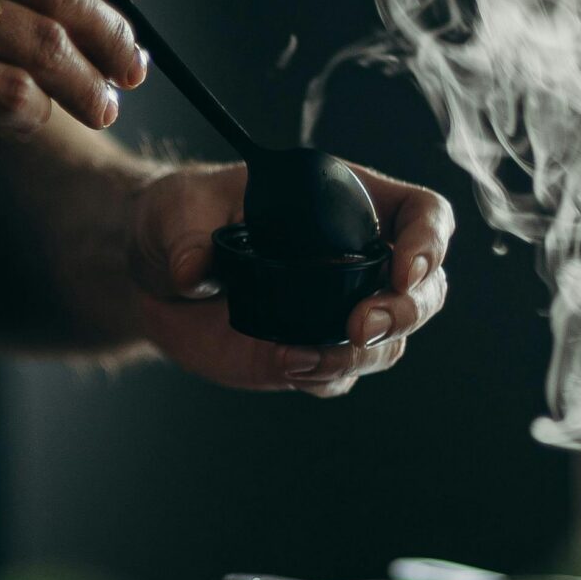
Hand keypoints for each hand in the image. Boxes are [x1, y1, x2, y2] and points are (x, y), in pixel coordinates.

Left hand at [127, 161, 453, 394]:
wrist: (151, 275)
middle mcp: (356, 260)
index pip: (422, 215)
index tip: (405, 270)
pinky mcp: (307, 354)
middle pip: (425, 289)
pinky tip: (290, 366)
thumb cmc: (179, 216)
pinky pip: (336, 376)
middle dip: (406, 312)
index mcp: (348, 202)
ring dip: (365, 356)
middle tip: (361, 327)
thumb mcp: (179, 206)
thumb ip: (188, 232)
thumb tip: (192, 270)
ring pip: (388, 343)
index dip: (429, 242)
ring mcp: (336, 312)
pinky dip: (324, 377)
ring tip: (310, 357)